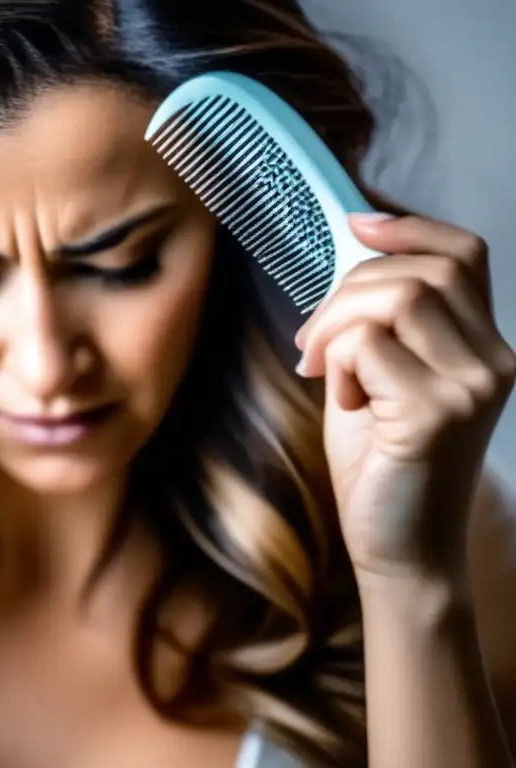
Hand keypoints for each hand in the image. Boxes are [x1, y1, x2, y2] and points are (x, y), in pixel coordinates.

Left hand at [294, 212, 515, 587]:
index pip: (463, 256)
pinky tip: (343, 403)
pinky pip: (367, 346)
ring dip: (335, 324)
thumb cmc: (381, 463)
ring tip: (320, 368)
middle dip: (345, 291)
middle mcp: (494, 360)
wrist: (400, 548)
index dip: (408, 229)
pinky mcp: (437, 414)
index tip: (355, 225)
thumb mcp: (377, 378)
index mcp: (482, 346)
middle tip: (311, 340)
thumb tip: (342, 262)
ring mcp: (473, 387)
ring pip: (395, 299)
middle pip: (419, 272)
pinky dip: (336, 364)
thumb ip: (374, 325)